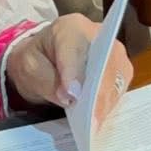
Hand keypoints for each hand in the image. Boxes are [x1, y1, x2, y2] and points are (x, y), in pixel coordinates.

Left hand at [6, 14, 132, 126]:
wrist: (44, 57)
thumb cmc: (37, 60)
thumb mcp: (30, 68)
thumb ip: (47, 81)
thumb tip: (71, 97)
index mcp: (70, 27)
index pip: (75, 48)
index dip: (75, 72)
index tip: (72, 96)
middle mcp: (98, 34)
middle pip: (105, 61)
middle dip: (97, 92)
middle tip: (90, 119)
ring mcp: (113, 50)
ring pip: (117, 75)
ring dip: (106, 100)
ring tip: (94, 123)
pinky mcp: (120, 67)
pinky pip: (120, 85)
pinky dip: (110, 103)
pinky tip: (99, 117)